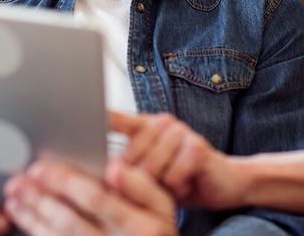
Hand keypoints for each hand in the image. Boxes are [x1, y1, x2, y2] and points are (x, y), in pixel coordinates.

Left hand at [4, 158, 175, 235]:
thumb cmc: (156, 228)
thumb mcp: (162, 203)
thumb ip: (139, 184)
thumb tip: (112, 168)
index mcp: (139, 224)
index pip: (96, 199)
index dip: (66, 182)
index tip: (41, 166)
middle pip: (70, 221)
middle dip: (40, 199)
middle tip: (18, 179)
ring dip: (33, 217)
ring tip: (14, 196)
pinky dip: (37, 231)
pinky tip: (24, 218)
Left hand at [109, 112, 241, 208]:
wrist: (222, 182)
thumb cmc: (180, 179)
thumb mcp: (149, 174)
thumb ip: (127, 168)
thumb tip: (103, 174)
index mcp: (146, 126)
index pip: (118, 119)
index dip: (100, 118)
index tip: (80, 114)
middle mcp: (162, 123)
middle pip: (130, 158)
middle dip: (137, 181)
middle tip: (155, 185)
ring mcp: (181, 131)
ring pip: (150, 169)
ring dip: (159, 187)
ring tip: (172, 183)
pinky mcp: (197, 146)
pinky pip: (172, 176)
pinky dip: (177, 188)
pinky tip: (186, 183)